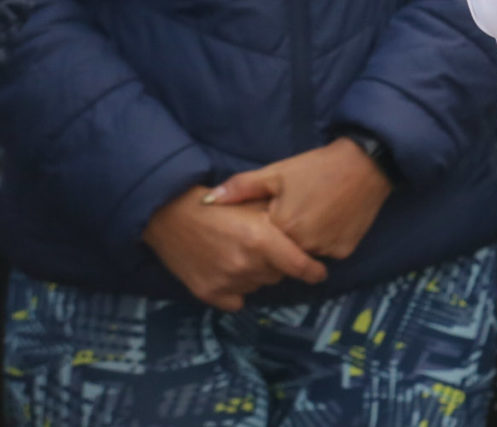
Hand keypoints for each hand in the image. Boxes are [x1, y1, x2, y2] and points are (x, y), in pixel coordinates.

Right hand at [142, 188, 328, 310]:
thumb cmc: (219, 205)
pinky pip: (237, 300)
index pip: (299, 266)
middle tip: (264, 248)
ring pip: (258, 286)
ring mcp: (226, 282)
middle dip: (278, 263)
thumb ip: (281, 219)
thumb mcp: (255, 202)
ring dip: (257, 275)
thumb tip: (308, 236)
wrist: (171, 216)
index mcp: (260, 239)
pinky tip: (230, 272)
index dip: (314, 271)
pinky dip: (238, 289)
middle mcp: (245, 264)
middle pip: (278, 275)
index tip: (320, 273)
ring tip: (242, 255)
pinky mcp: (208, 293)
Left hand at [205, 138, 393, 259]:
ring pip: (303, 256)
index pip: (259, 245)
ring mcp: (326, 251)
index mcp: (282, 228)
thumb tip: (206, 201)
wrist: (368, 163)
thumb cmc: (318, 166)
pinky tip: (329, 220)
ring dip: (301, 243)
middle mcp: (303, 246)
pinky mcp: (345, 251)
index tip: (267, 219)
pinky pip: (326, 252)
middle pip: (281, 254)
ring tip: (310, 216)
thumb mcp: (278, 172)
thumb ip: (241, 188)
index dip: (260, 233)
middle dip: (280, 241)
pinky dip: (324, 242)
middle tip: (292, 215)